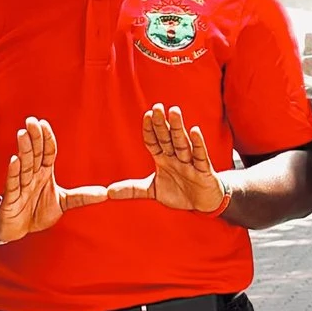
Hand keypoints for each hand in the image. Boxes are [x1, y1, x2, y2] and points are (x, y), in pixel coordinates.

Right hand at [0, 115, 70, 241]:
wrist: (18, 230)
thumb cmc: (38, 212)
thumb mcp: (64, 203)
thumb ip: (82, 196)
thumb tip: (105, 193)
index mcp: (44, 174)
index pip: (47, 152)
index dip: (46, 139)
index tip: (44, 123)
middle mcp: (32, 177)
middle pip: (35, 154)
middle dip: (34, 138)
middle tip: (32, 121)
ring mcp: (21, 187)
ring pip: (24, 166)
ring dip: (24, 150)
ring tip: (23, 134)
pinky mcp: (11, 199)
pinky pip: (13, 184)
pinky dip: (13, 172)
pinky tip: (14, 159)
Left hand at [92, 104, 230, 214]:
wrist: (203, 204)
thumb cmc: (180, 192)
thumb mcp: (153, 191)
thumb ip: (132, 189)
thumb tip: (108, 192)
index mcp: (164, 159)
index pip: (154, 141)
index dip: (150, 130)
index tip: (146, 115)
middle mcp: (176, 157)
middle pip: (167, 138)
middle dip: (162, 123)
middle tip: (157, 107)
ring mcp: (190, 163)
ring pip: (182, 143)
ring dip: (178, 127)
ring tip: (174, 111)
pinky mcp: (203, 171)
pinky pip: (200, 156)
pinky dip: (198, 144)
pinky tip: (194, 131)